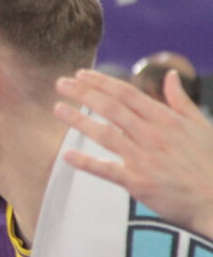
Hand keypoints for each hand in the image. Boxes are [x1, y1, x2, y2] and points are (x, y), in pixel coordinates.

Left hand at [55, 70, 212, 238]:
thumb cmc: (211, 164)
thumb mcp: (202, 127)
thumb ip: (181, 101)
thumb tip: (170, 76)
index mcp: (167, 120)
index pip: (127, 94)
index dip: (102, 82)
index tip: (81, 74)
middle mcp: (153, 135)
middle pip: (111, 108)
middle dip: (83, 93)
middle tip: (61, 84)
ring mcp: (144, 159)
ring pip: (105, 134)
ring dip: (79, 120)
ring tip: (58, 108)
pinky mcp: (138, 182)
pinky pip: (106, 169)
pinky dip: (86, 162)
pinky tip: (67, 154)